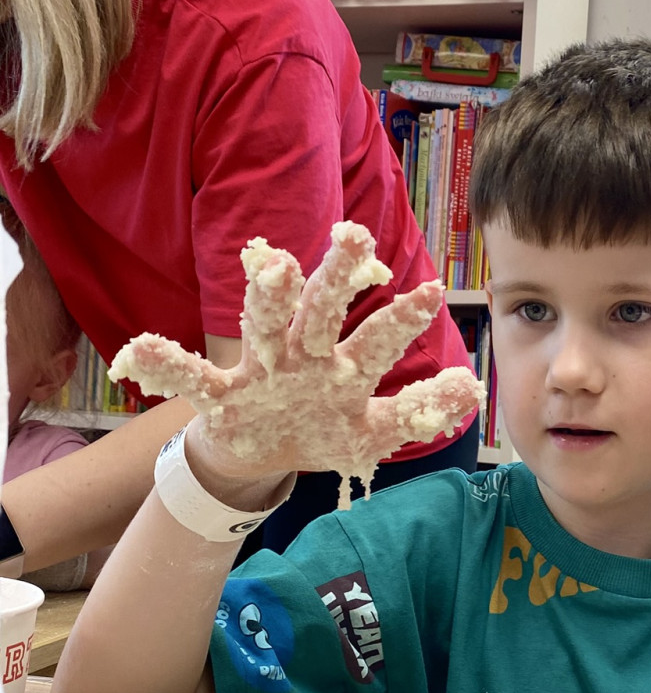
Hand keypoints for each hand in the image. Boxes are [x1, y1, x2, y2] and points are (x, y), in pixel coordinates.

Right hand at [111, 222, 483, 501]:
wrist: (259, 455)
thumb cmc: (320, 429)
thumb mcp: (371, 432)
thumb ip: (419, 412)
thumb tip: (471, 387)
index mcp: (342, 365)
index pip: (376, 336)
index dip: (402, 317)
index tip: (432, 290)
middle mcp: (302, 356)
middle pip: (322, 312)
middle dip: (338, 278)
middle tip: (356, 237)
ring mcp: (260, 372)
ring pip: (262, 329)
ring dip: (267, 300)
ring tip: (274, 270)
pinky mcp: (220, 397)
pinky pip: (190, 378)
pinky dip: (164, 366)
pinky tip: (137, 352)